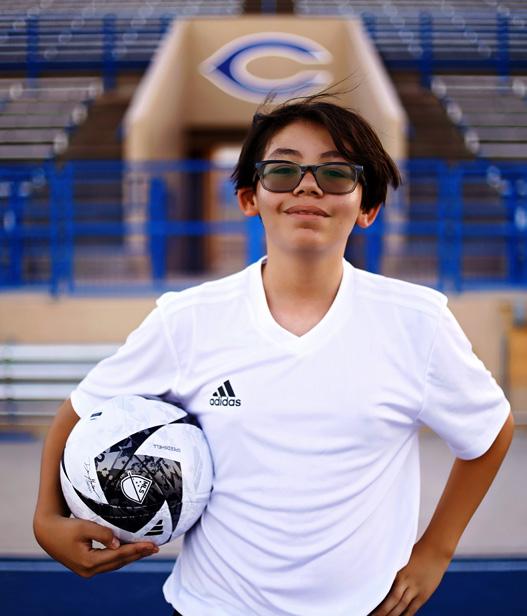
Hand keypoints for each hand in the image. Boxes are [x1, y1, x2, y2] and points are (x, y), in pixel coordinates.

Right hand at [34, 514, 158, 577]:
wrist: (47, 533)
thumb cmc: (66, 527)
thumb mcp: (84, 527)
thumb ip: (103, 534)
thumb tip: (119, 544)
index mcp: (89, 562)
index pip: (119, 555)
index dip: (136, 549)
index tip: (151, 545)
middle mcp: (89, 570)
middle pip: (119, 562)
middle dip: (138, 554)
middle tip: (155, 548)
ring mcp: (88, 570)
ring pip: (115, 564)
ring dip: (132, 556)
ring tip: (148, 550)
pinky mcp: (87, 566)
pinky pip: (109, 562)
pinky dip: (122, 557)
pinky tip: (132, 551)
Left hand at [368, 540, 450, 615]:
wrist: (435, 551)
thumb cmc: (416, 552)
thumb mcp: (401, 558)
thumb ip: (392, 569)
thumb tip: (380, 577)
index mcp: (397, 570)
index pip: (383, 587)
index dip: (376, 597)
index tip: (367, 604)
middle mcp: (405, 580)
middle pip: (392, 599)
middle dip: (382, 611)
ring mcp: (415, 588)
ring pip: (402, 606)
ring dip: (392, 615)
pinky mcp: (424, 594)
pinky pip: (413, 608)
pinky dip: (406, 615)